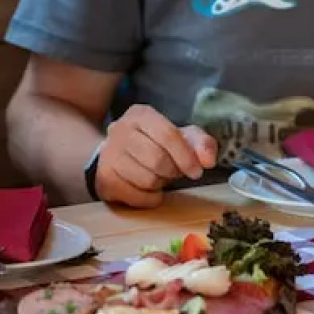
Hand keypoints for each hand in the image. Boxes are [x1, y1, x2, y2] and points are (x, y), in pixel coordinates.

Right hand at [94, 103, 218, 207]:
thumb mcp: (181, 137)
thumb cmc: (155, 144)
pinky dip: (150, 198)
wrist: (116, 155)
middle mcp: (120, 130)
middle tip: (174, 172)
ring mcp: (109, 155)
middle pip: (157, 159)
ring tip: (158, 176)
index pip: (168, 135)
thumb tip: (208, 161)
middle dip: (173, 171)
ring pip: (147, 179)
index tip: (197, 171)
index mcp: (141, 115)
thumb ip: (201, 144)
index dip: (186, 156)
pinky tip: (148, 189)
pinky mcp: (104, 178)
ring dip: (160, 184)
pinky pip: (136, 196)